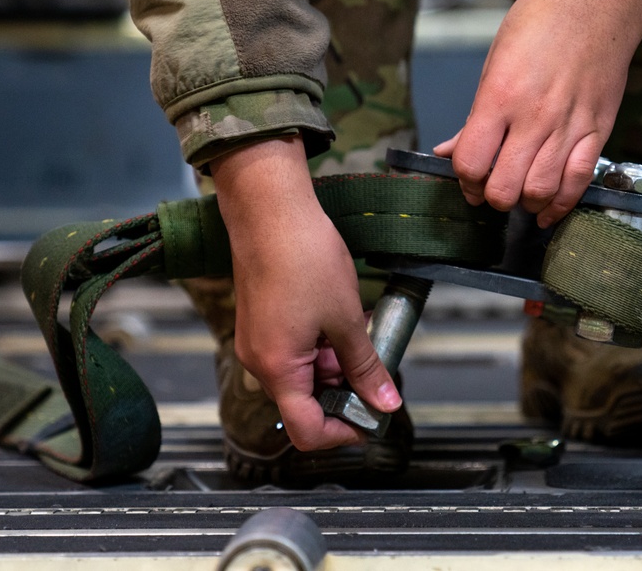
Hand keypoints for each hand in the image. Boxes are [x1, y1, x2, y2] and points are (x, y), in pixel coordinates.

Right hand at [210, 137, 400, 450]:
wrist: (270, 209)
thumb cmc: (302, 256)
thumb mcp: (346, 318)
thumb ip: (365, 367)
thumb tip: (384, 402)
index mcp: (276, 368)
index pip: (307, 431)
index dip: (343, 432)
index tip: (372, 419)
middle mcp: (259, 361)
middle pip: (305, 402)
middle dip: (345, 391)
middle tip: (378, 369)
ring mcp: (257, 341)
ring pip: (302, 374)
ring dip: (335, 364)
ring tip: (363, 333)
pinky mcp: (261, 321)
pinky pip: (293, 351)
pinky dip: (321, 346)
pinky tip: (344, 320)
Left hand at [434, 0, 641, 227]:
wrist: (597, 0)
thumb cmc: (540, 21)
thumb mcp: (494, 61)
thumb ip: (474, 116)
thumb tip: (448, 151)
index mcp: (500, 97)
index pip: (471, 163)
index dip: (464, 180)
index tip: (467, 179)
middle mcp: (534, 117)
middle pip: (504, 189)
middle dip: (491, 197)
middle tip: (491, 189)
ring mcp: (569, 127)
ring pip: (540, 192)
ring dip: (524, 202)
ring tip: (519, 194)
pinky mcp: (598, 131)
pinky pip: (578, 182)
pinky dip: (561, 204)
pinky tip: (547, 210)